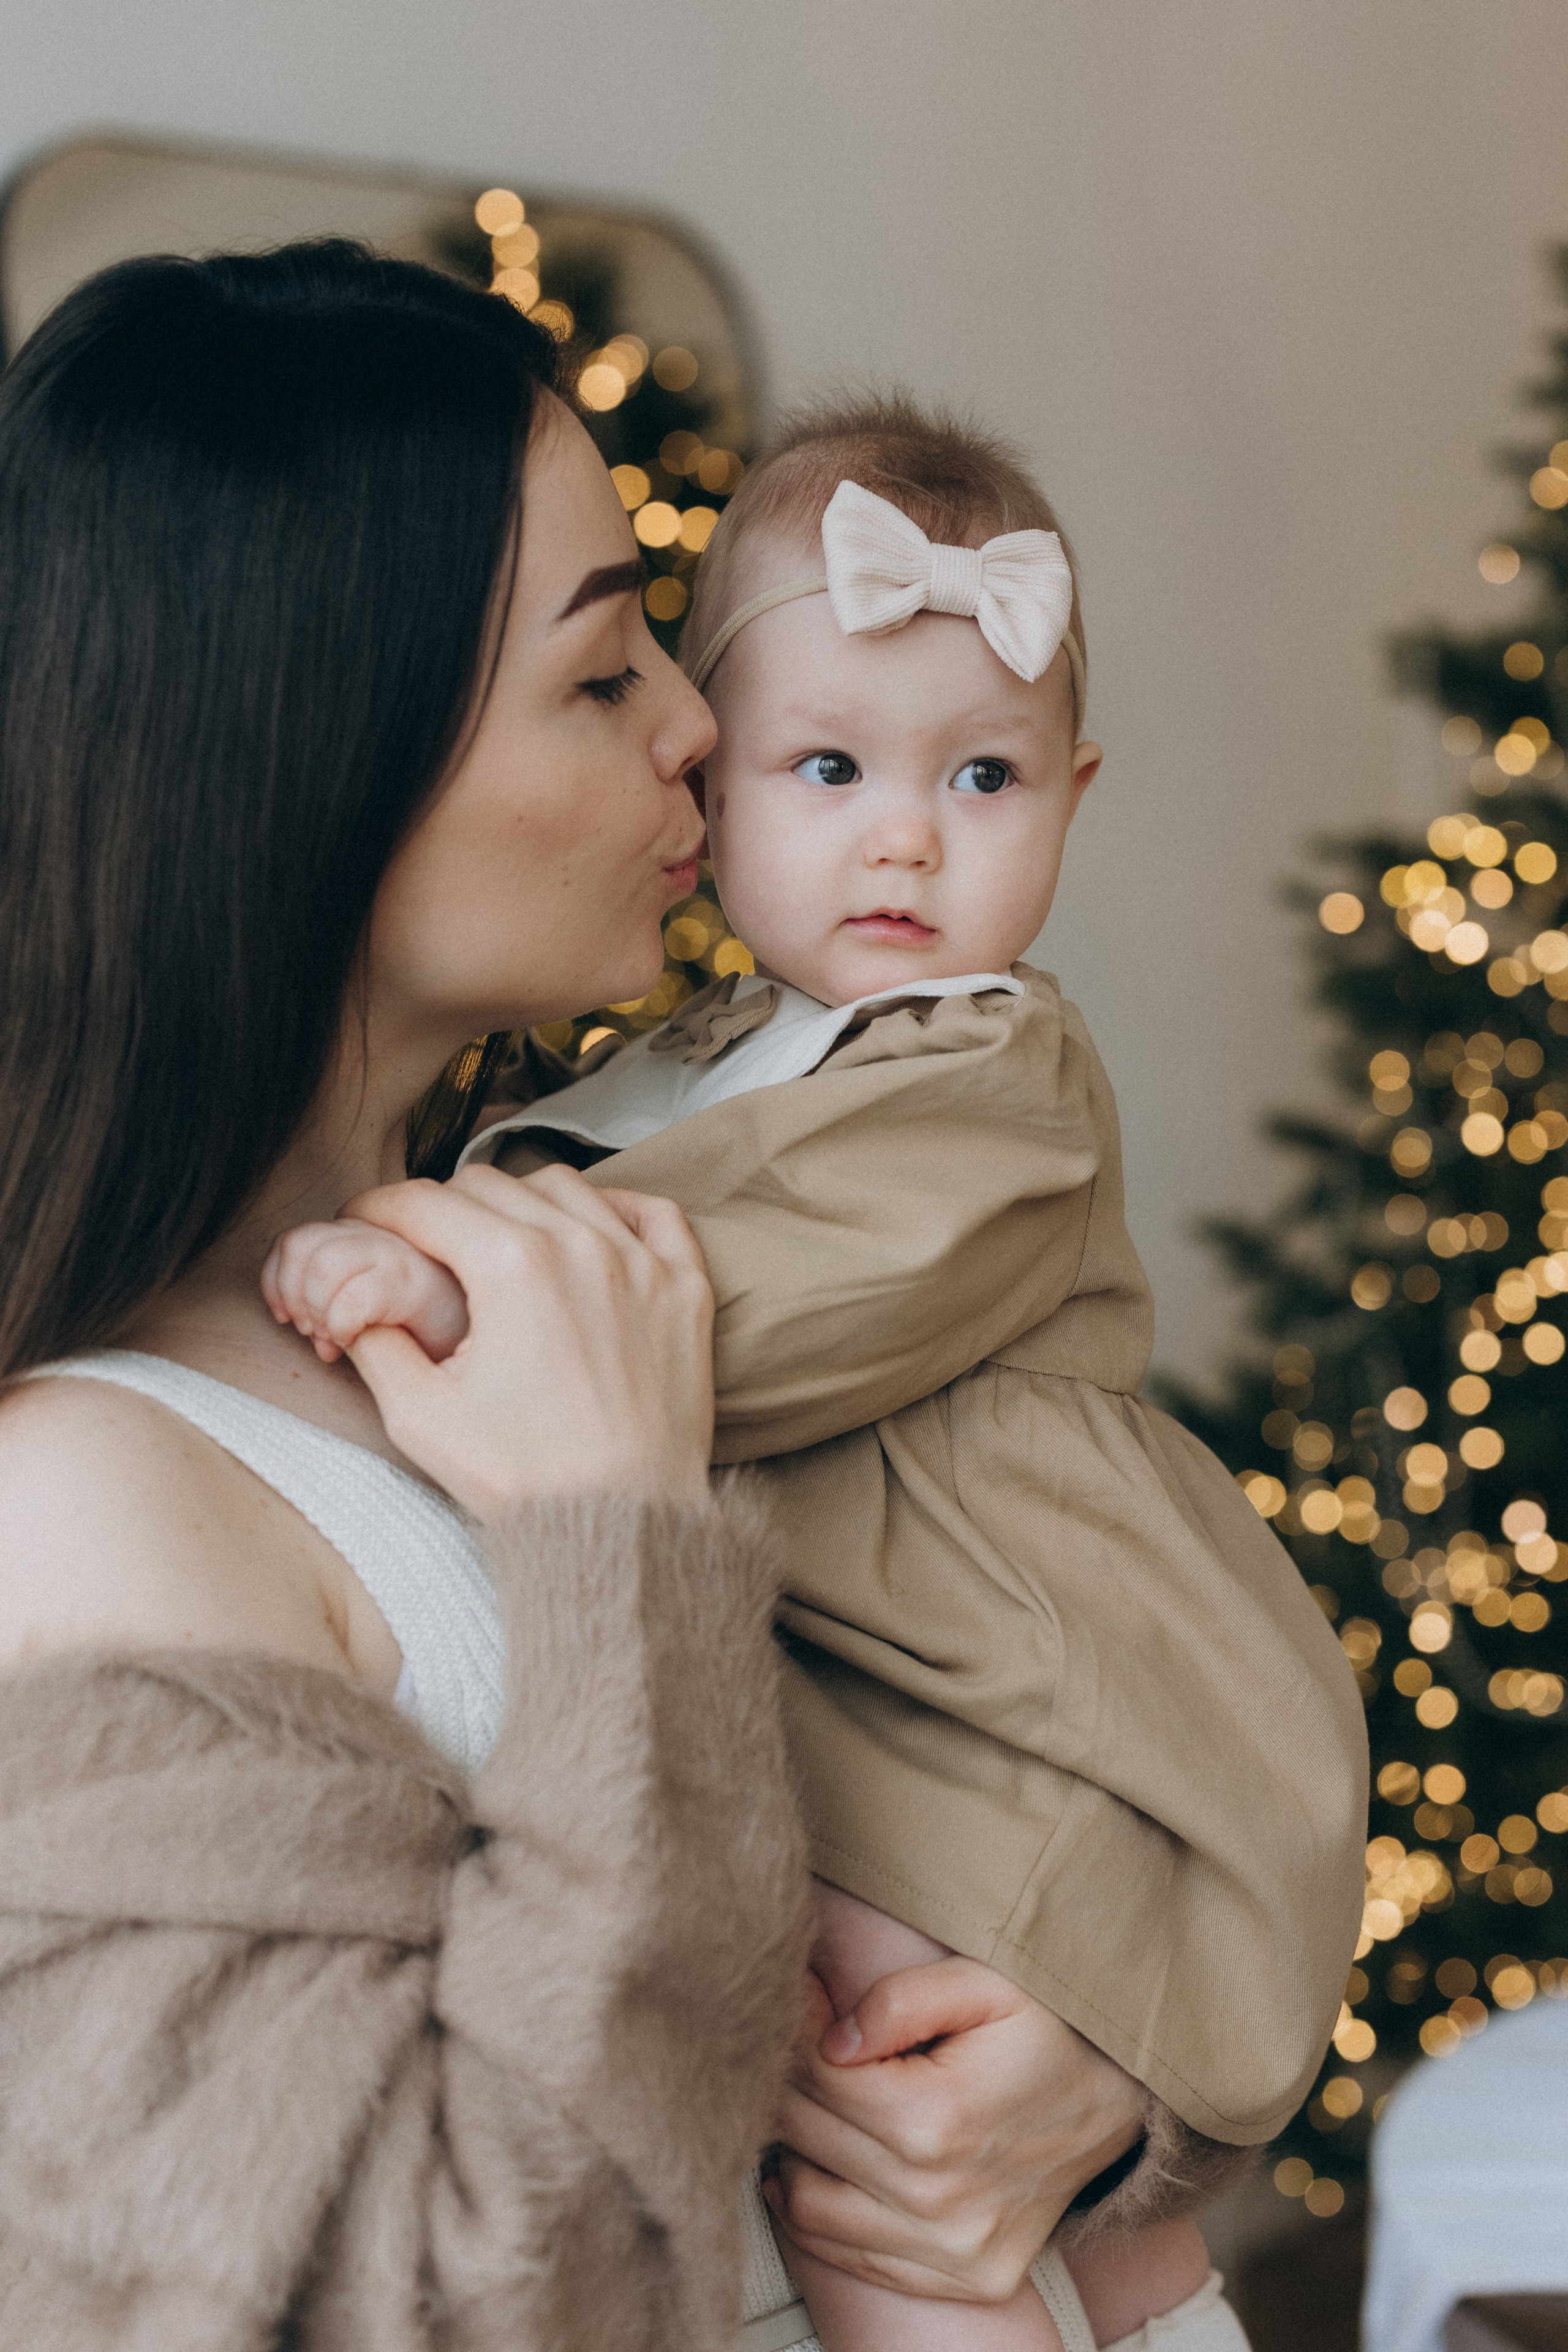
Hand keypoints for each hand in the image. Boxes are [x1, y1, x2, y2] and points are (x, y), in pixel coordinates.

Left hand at [262, 1218, 469, 1363]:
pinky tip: (353, 1340)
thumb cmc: (441, 1343)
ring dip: (315, 1308)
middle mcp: (388, 1235)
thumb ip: (337, 1298)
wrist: (498, 1363)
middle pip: (302, 1242)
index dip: (278, 1281)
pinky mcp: (422, 1284)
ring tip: (333, 1338)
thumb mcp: (375, 1313)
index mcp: (373, 1236)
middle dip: (293, 1296)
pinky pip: (354, 1294)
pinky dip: (339, 1323)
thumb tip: (298, 1321)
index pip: (296, 1240)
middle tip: (313, 1332)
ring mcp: (406, 1254)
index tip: (289, 1320)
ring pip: (322, 1261)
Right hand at [325, 1162, 714, 1521]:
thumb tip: (354, 1301)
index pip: (425, 1204)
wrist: (622, 1527)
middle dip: (442, 1207)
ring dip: (520, 1202)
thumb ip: (376, 1341)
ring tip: (498, 1241)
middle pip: (489, 1186)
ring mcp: (643, 1263)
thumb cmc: (525, 1480)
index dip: (379, 1209)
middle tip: (422, 1244)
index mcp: (511, 1266)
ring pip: (566, 1187)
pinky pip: (654, 1214)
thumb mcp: (420, 1416)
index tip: (364, 1221)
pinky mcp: (685, 1290)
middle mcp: (581, 1245)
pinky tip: (591, 1231)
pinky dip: (616, 1208)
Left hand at [768, 1959, 1143, 2303]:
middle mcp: (940, 2201)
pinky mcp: (962, 2279)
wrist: (1118, 2100)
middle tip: (802, 2043)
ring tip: (814, 2103)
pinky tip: (825, 2165)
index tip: (804, 1999)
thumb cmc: (1047, 2030)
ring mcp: (953, 2253)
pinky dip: (821, 2213)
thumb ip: (899, 2000)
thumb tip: (828, 2039)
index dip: (797, 2028)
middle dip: (790, 2081)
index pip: (815, 2078)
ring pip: (809, 2205)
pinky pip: (850, 2258)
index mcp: (938, 2120)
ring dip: (795, 2150)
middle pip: (805, 2136)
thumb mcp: (985, 1983)